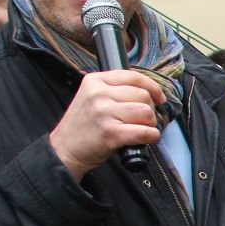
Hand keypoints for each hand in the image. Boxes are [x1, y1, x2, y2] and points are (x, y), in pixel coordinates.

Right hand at [48, 70, 164, 178]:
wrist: (65, 149)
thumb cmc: (84, 125)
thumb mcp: (92, 97)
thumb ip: (115, 90)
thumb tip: (149, 92)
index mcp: (95, 80)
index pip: (133, 76)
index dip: (152, 87)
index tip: (159, 98)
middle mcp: (98, 94)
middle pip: (143, 96)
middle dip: (150, 109)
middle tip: (142, 120)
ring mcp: (104, 113)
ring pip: (146, 112)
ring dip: (150, 123)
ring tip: (140, 128)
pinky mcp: (111, 133)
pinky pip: (144, 132)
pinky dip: (151, 136)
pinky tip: (146, 138)